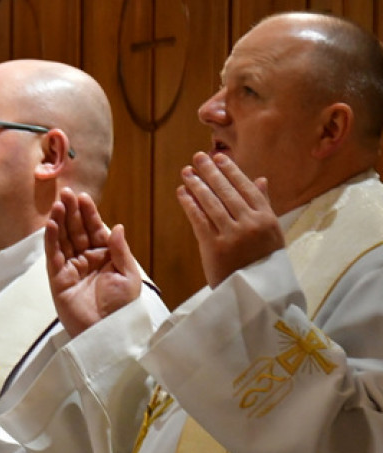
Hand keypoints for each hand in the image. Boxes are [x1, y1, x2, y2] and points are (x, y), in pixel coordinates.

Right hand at [46, 187, 143, 336]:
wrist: (108, 331)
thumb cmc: (122, 307)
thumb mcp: (128, 276)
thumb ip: (120, 250)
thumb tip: (115, 226)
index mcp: (105, 257)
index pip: (94, 229)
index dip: (89, 213)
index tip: (84, 197)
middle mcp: (86, 260)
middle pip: (76, 230)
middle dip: (71, 212)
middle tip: (66, 193)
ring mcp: (71, 268)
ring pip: (63, 240)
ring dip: (60, 221)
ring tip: (57, 204)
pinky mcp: (58, 279)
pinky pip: (54, 256)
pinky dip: (52, 240)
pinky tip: (52, 225)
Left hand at [177, 152, 281, 287]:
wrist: (256, 295)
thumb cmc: (262, 263)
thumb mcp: (271, 234)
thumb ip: (264, 206)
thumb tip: (261, 179)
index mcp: (267, 219)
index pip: (246, 188)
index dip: (231, 171)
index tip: (219, 157)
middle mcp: (251, 224)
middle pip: (227, 192)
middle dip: (211, 172)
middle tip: (198, 157)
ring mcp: (233, 235)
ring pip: (212, 203)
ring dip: (197, 185)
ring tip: (186, 172)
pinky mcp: (215, 248)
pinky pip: (199, 220)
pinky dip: (189, 204)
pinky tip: (182, 193)